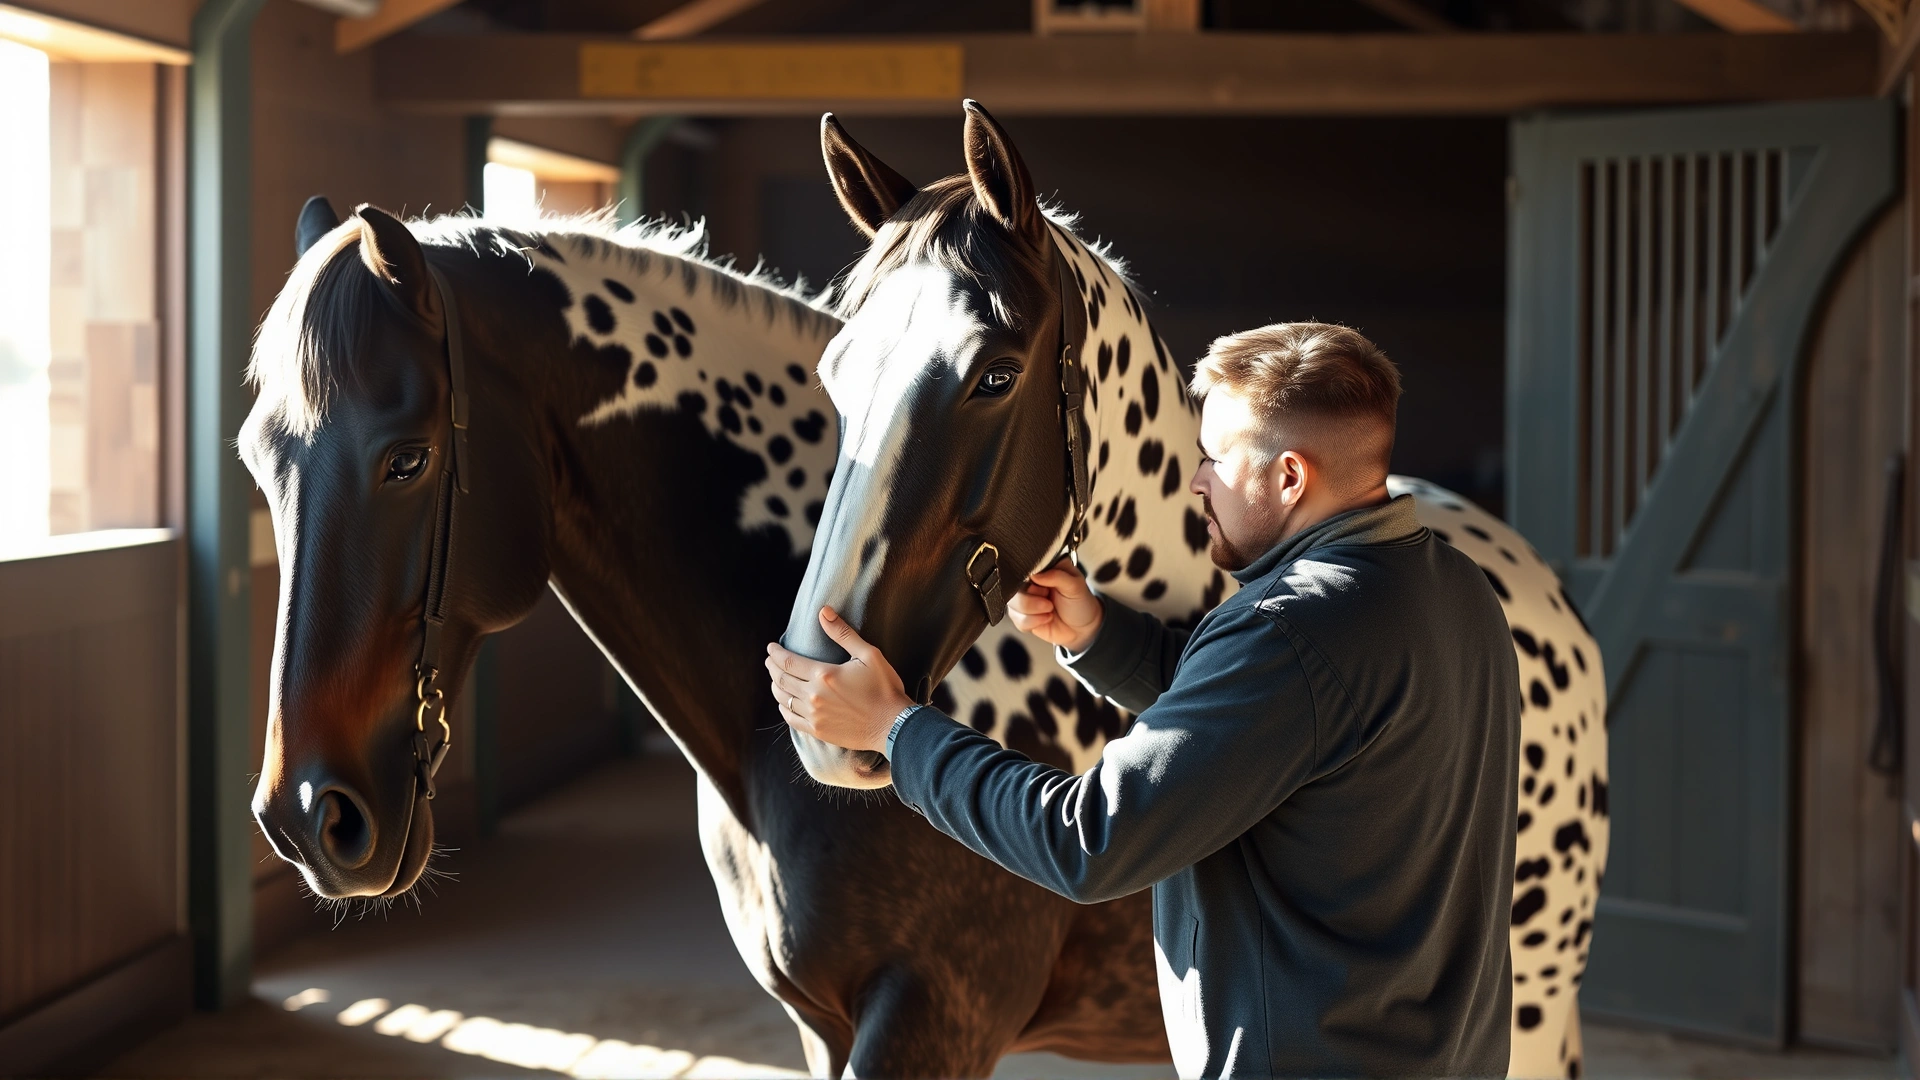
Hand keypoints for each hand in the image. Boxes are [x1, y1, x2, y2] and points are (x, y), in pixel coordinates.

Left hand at [766, 606, 914, 754]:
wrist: (893, 726)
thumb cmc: (884, 688)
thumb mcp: (868, 655)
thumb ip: (843, 633)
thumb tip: (823, 612)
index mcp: (824, 675)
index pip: (788, 661)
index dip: (776, 653)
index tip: (771, 648)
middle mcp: (814, 696)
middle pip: (782, 679)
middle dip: (772, 667)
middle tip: (769, 660)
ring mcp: (814, 715)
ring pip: (783, 699)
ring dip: (775, 686)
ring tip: (775, 678)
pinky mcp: (818, 730)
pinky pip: (791, 719)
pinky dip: (783, 708)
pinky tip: (783, 703)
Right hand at [1008, 558, 1103, 653]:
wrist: (1082, 628)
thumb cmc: (1080, 602)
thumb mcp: (1075, 585)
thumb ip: (1057, 576)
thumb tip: (1034, 574)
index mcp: (1041, 568)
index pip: (1023, 566)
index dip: (1030, 578)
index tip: (1045, 586)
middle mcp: (1029, 582)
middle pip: (1014, 587)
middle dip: (1032, 599)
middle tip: (1049, 600)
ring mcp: (1024, 599)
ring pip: (1013, 605)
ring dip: (1034, 611)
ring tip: (1050, 610)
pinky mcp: (1021, 616)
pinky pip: (1017, 620)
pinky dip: (1033, 622)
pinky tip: (1046, 619)